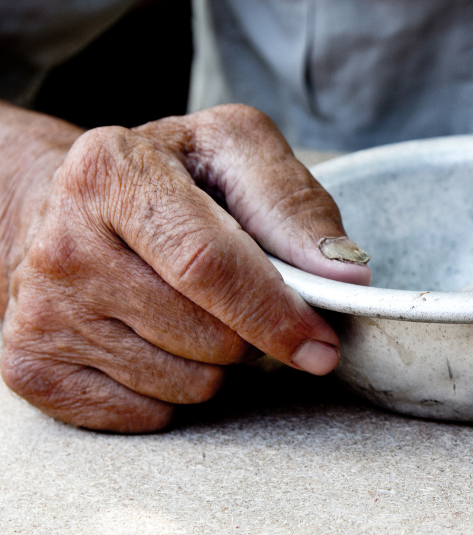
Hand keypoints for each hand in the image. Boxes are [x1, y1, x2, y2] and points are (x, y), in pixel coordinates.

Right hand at [0, 104, 369, 431]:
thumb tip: (345, 276)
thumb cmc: (170, 178)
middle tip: (247, 301)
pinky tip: (158, 339)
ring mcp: (41, 310)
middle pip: (204, 334)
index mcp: (113, 172)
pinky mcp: (33, 365)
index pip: (207, 264)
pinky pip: (149, 413)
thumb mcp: (234, 153)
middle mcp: (63, 243)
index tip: (322, 343)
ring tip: (195, 310)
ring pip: (184, 383)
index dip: (275, 312)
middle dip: (254, 335)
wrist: (69, 206)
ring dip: (218, 361)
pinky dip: (176, 388)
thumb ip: (294, 204)